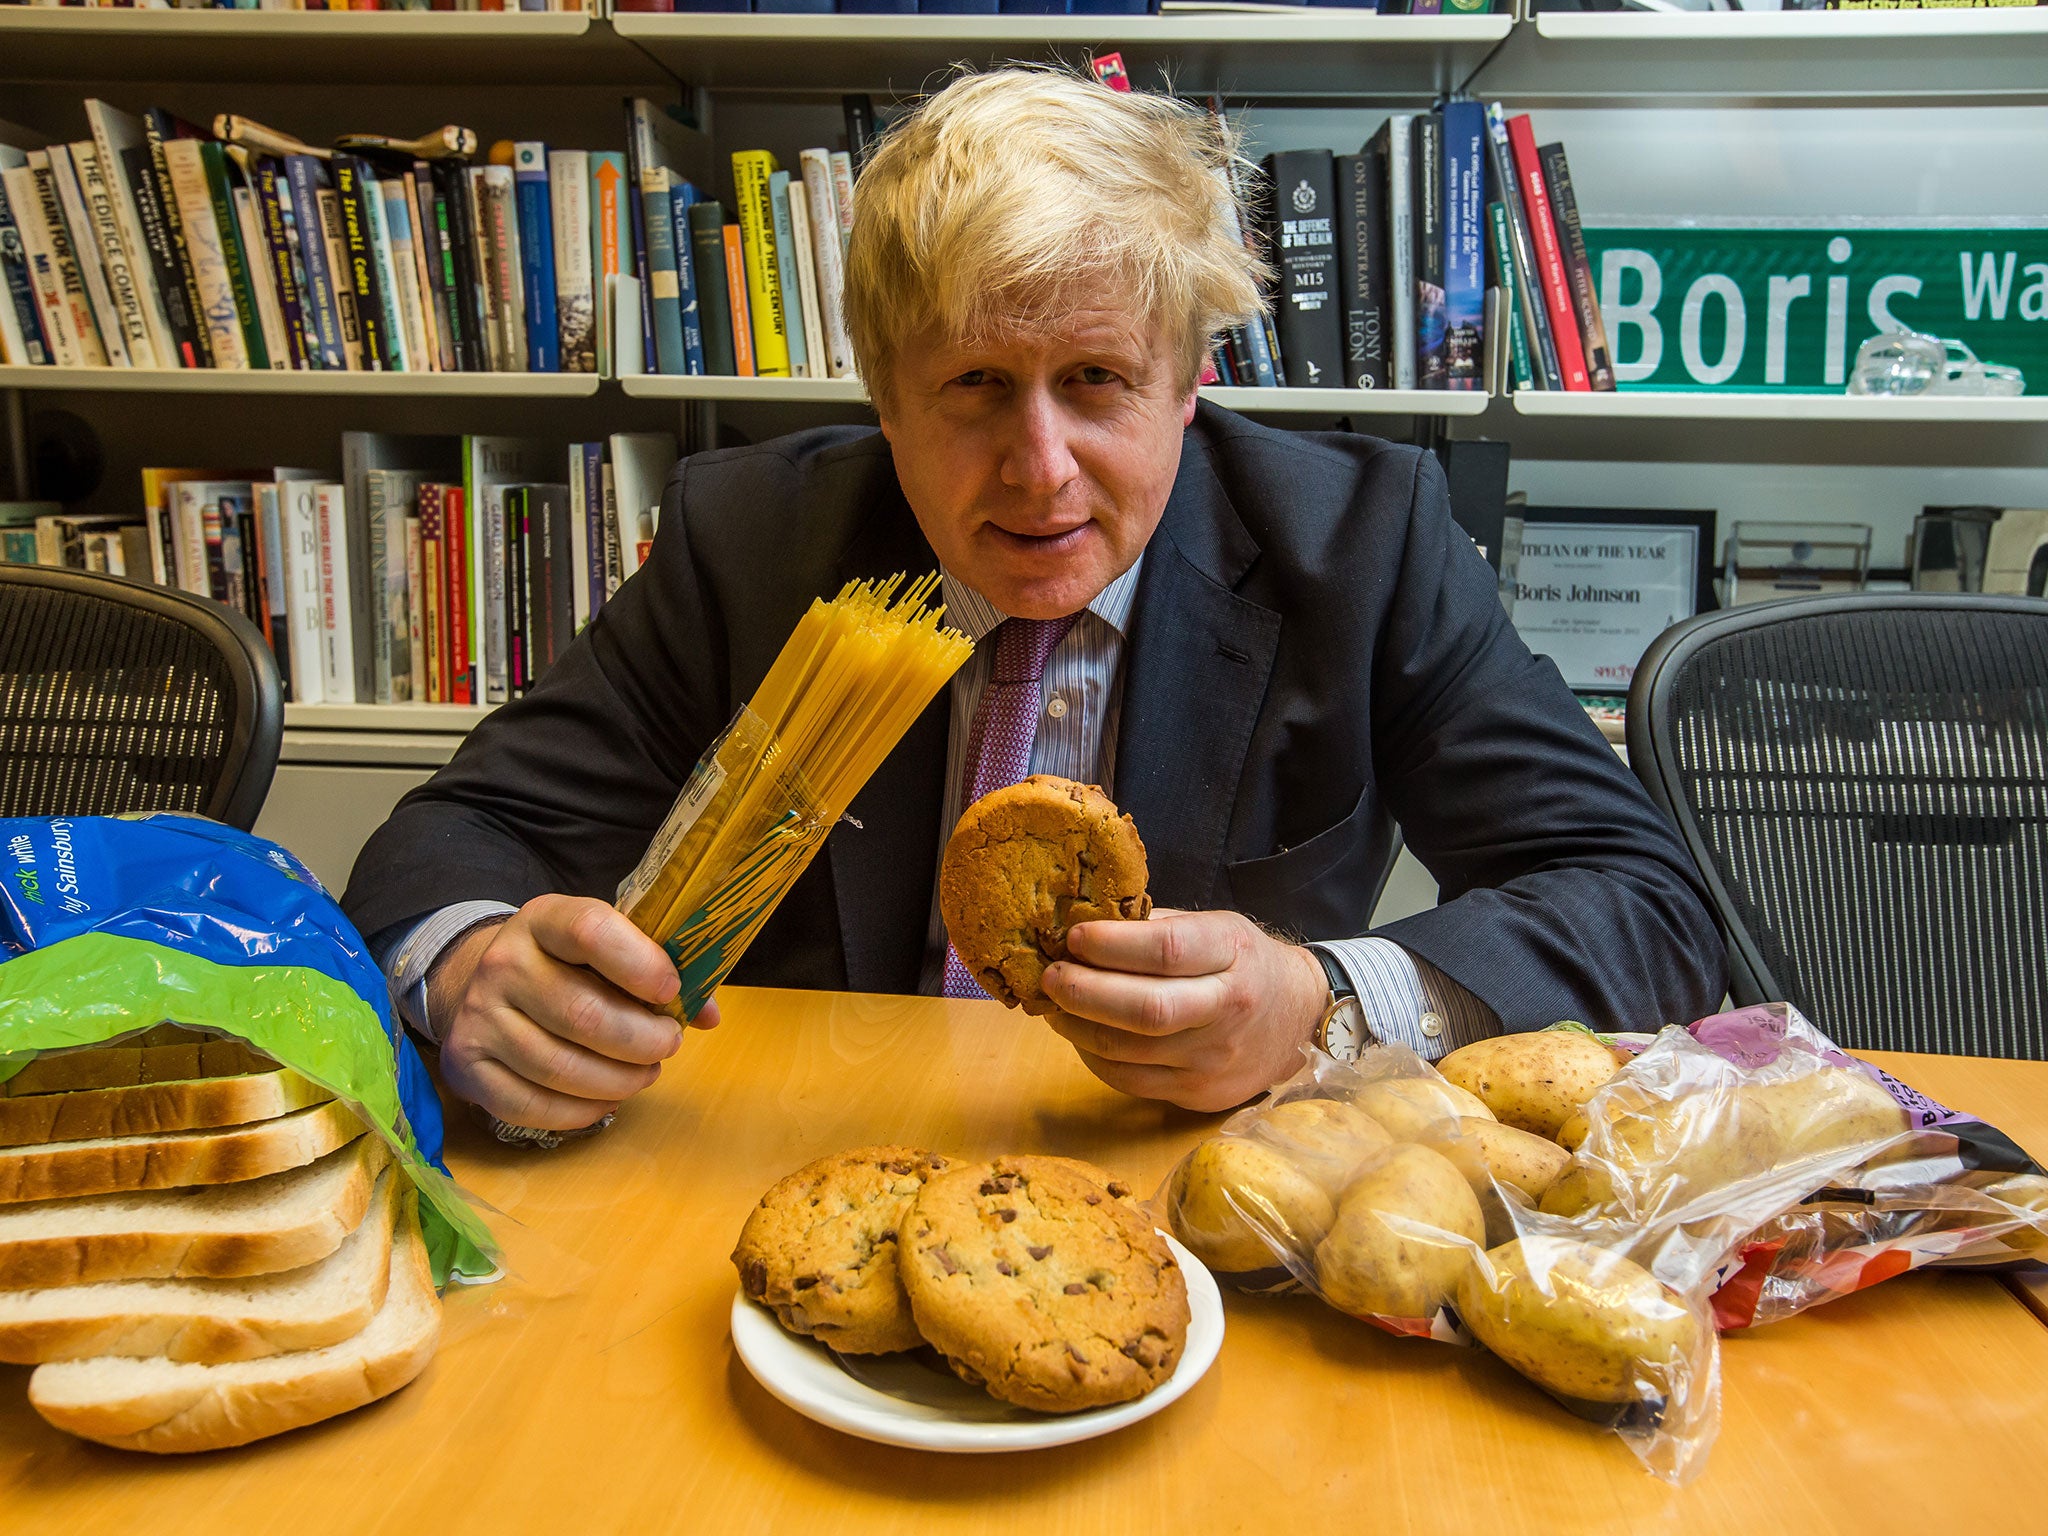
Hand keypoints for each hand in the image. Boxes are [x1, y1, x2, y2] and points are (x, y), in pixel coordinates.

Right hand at [427, 894, 718, 1131]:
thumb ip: (657, 970)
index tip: (672, 988)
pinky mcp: (467, 1066)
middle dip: (642, 1039)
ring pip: (560, 1067)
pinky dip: (580, 1111)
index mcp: (544, 919)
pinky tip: (606, 1100)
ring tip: (644, 1073)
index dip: (640, 964)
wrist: (483, 981)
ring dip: (619, 1080)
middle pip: (582, 1014)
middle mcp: (502, 964)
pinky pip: (529, 1105)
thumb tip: (707, 1015)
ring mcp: (478, 1017)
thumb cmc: (566, 964)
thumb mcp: (606, 945)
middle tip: (668, 1043)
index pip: (591, 931)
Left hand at [1038, 909, 1329, 1112]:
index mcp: (1232, 954)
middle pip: (1145, 1009)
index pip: (1167, 950)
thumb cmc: (1242, 963)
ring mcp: (1214, 1058)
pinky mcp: (1199, 1093)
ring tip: (1054, 1004)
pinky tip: (1080, 1034)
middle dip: (1084, 992)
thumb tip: (1083, 926)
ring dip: (1077, 1027)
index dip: (1112, 945)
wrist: (1297, 1018)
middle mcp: (1229, 1008)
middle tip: (1050, 976)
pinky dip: (1093, 1057)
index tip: (1074, 936)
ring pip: (1128, 1051)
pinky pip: (1130, 1081)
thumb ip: (1156, 927)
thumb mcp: (1214, 927)